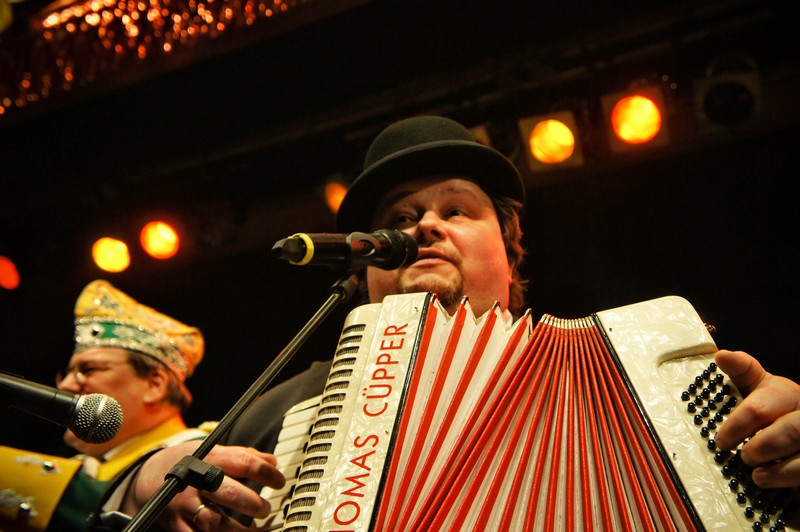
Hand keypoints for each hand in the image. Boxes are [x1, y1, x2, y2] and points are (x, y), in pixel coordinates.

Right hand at [121, 440, 284, 530]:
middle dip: (251, 503)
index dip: (265, 472)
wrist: (147, 479)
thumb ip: (242, 455)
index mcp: (207, 458)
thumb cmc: (187, 464)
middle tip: (265, 509)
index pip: (242, 461)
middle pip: (228, 492)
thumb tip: (272, 461)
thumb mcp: (211, 452)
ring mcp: (184, 505)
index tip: (280, 482)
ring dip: (238, 530)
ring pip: (214, 521)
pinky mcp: (175, 525)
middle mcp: (195, 481)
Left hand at [714, 349, 799, 487]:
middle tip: (744, 456)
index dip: (738, 424)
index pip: (761, 407)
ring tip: (758, 475)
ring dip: (780, 470)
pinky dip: (790, 481)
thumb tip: (721, 355)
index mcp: (789, 395)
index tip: (722, 440)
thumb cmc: (777, 409)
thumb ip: (743, 372)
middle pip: (792, 431)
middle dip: (763, 446)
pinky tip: (773, 483)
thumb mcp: (762, 387)